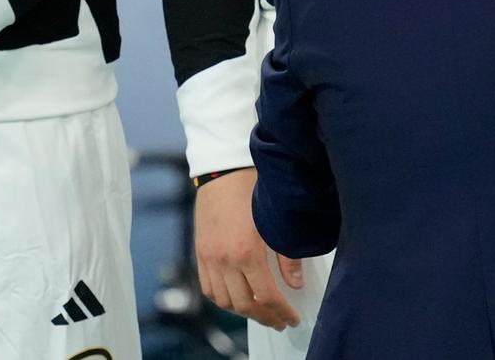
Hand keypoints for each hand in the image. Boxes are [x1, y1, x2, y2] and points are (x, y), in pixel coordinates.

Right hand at [194, 171, 303, 329]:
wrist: (224, 172)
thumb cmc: (253, 191)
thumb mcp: (277, 222)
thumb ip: (288, 256)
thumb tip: (294, 283)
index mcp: (247, 252)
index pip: (267, 296)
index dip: (281, 312)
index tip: (292, 319)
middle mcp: (224, 260)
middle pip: (244, 305)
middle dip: (265, 318)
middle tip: (279, 321)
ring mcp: (209, 259)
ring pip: (224, 301)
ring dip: (243, 312)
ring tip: (261, 312)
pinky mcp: (200, 254)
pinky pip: (208, 289)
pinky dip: (223, 300)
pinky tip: (236, 299)